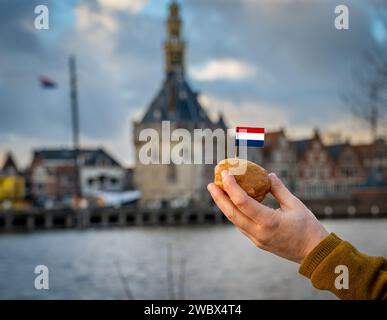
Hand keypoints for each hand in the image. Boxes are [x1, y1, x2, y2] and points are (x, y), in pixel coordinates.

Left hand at [207, 171, 328, 262]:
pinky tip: (232, 204)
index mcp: (268, 222)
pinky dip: (235, 214)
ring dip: (225, 206)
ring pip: (235, 221)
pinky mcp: (258, 243)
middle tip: (211, 184)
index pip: (242, 202)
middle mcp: (259, 232)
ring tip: (218, 192)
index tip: (225, 173)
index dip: (231, 187)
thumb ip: (279, 189)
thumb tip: (269, 175)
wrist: (315, 254)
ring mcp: (257, 239)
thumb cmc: (308, 228)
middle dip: (219, 198)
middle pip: (231, 214)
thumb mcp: (295, 205)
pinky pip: (242, 226)